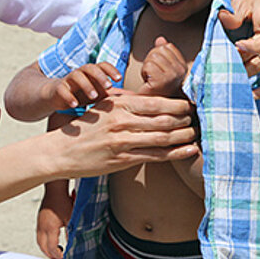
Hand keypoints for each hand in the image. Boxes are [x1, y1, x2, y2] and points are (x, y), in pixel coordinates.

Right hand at [36, 180, 73, 258]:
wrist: (55, 189)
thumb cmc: (64, 201)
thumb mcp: (71, 218)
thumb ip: (72, 233)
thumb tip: (73, 244)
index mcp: (50, 228)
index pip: (52, 248)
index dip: (59, 255)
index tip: (65, 257)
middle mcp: (42, 227)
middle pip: (43, 247)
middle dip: (51, 255)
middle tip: (60, 258)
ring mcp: (39, 223)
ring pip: (40, 242)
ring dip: (47, 249)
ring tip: (56, 252)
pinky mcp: (39, 220)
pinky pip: (39, 235)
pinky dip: (45, 242)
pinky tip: (53, 241)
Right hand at [51, 93, 197, 177]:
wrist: (60, 151)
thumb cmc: (83, 128)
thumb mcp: (101, 107)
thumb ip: (124, 102)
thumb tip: (148, 98)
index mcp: (118, 105)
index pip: (156, 102)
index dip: (177, 104)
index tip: (190, 105)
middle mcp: (122, 121)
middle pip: (164, 119)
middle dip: (185, 119)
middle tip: (198, 119)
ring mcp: (122, 141)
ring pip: (163, 137)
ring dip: (184, 135)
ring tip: (196, 134)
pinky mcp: (123, 159)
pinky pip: (156, 156)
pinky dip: (176, 153)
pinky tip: (189, 150)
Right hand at [57, 63, 121, 107]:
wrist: (56, 95)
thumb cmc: (81, 94)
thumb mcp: (99, 94)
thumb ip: (115, 95)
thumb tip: (136, 98)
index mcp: (92, 73)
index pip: (102, 66)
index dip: (110, 70)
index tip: (118, 78)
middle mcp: (80, 73)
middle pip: (90, 68)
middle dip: (100, 76)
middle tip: (108, 86)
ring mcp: (68, 80)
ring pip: (76, 76)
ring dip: (86, 85)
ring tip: (93, 96)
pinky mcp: (58, 89)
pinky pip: (62, 90)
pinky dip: (68, 97)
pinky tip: (74, 105)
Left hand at [140, 37, 186, 95]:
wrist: (154, 108)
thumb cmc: (157, 89)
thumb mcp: (162, 68)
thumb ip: (163, 52)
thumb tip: (160, 39)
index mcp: (183, 66)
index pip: (166, 46)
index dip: (157, 55)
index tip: (158, 69)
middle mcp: (181, 71)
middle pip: (159, 50)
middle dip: (150, 61)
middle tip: (153, 74)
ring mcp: (173, 76)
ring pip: (152, 57)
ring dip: (146, 67)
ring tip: (151, 78)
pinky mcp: (162, 81)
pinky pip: (148, 65)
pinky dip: (144, 72)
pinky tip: (148, 82)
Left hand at [220, 0, 259, 97]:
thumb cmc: (259, 2)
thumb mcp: (245, 1)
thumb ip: (234, 13)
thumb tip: (222, 18)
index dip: (253, 46)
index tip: (237, 46)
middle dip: (242, 66)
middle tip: (223, 71)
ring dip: (252, 79)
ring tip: (236, 87)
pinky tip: (253, 94)